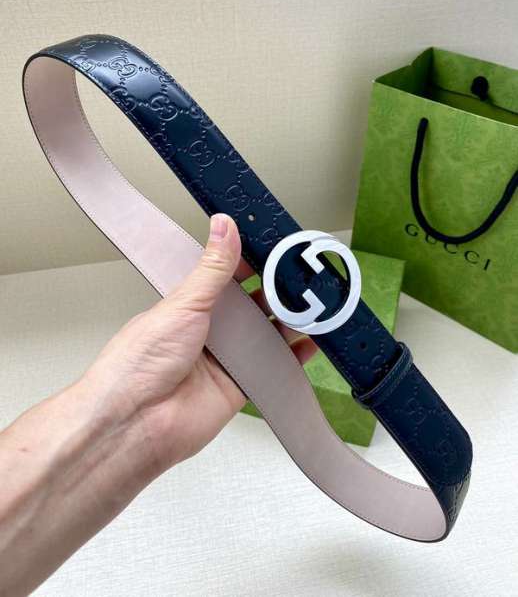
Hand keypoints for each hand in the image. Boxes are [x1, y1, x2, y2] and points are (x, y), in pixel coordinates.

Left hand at [83, 213, 316, 476]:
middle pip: (251, 308)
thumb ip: (212, 268)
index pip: (228, 278)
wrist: (135, 422)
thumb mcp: (184, 303)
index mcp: (190, 306)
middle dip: (276, 294)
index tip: (277, 250)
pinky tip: (309, 345)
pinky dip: (290, 358)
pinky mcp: (238, 388)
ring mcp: (225, 360)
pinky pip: (270, 370)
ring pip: (264, 337)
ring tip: (315, 306)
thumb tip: (223, 226)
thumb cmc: (142, 361)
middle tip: (303, 278)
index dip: (252, 265)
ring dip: (288, 323)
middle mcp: (209, 332)